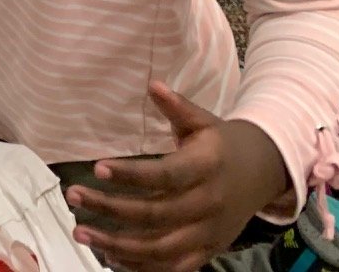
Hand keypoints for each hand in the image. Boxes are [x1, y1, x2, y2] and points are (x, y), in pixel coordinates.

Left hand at [67, 85, 289, 271]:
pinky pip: (173, 268)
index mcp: (207, 168)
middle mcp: (208, 205)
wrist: (265, 172)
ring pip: (160, 249)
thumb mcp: (204, 121)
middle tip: (73, 195)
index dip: (131, 175)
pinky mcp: (208, 252)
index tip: (96, 168)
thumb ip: (177, 107)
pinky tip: (110, 257)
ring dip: (118, 245)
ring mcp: (208, 234)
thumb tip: (152, 85)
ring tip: (81, 232)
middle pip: (155, 214)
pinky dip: (142, 267)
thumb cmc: (223, 143)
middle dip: (111, 208)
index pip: (165, 175)